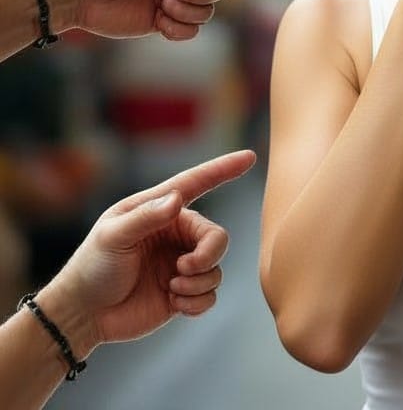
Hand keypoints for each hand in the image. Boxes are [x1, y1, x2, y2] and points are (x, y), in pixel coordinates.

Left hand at [40, 150, 256, 350]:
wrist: (82, 315)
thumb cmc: (91, 267)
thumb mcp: (112, 236)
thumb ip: (146, 216)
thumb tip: (177, 199)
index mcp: (161, 211)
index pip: (198, 184)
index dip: (224, 169)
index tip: (249, 157)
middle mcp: (176, 235)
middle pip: (217, 236)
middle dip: (208, 254)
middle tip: (184, 268)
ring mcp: (181, 264)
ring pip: (216, 267)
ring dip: (197, 282)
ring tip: (171, 288)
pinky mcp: (183, 294)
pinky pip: (210, 294)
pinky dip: (197, 302)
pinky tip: (175, 304)